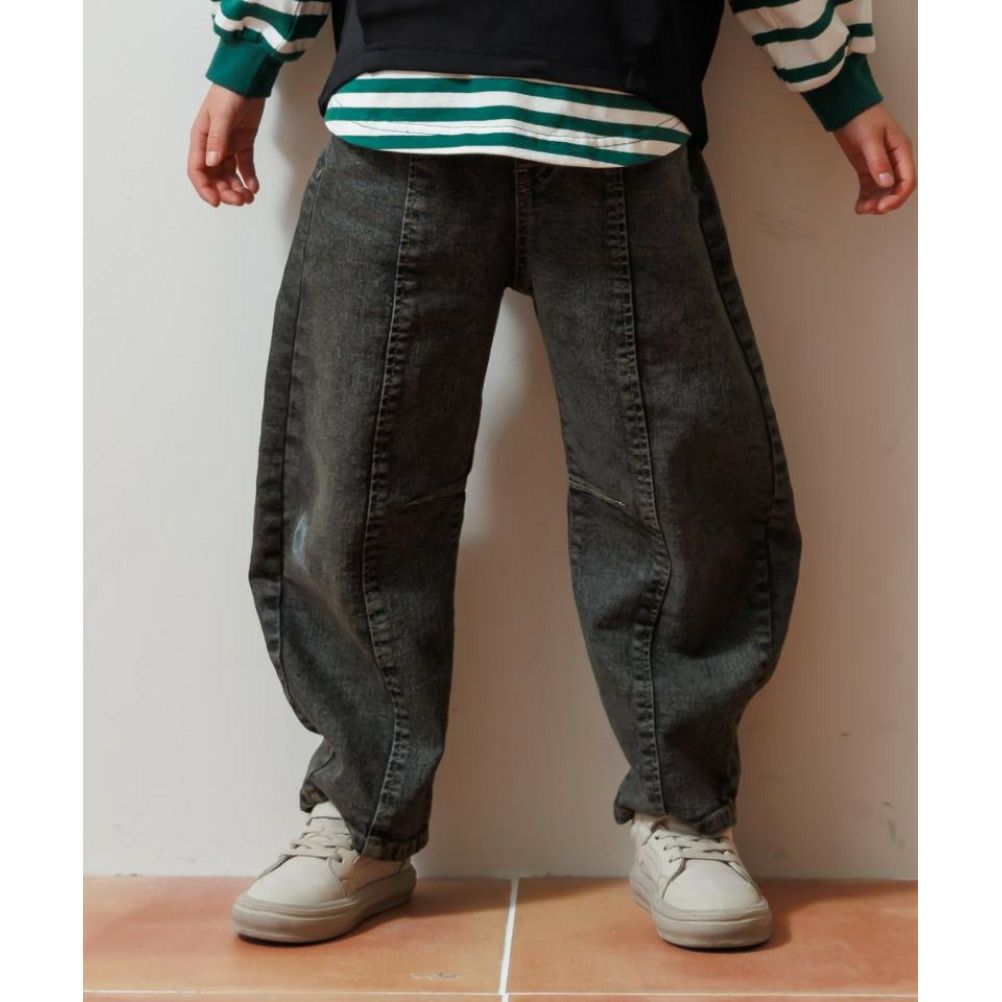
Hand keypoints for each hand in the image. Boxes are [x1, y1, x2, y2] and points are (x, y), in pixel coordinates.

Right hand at [188, 84, 265, 206]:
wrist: (248, 79)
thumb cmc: (229, 92)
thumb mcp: (221, 115)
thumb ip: (217, 139)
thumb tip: (211, 163)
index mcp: (201, 139)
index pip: (197, 169)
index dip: (204, 188)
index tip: (217, 202)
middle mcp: (212, 145)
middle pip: (215, 177)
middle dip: (225, 192)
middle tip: (240, 200)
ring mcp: (228, 146)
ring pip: (229, 175)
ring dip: (237, 188)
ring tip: (249, 197)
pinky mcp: (243, 144)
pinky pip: (244, 166)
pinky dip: (249, 178)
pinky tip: (255, 187)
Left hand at [833, 103, 915, 214]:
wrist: (847, 110)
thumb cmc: (862, 118)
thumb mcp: (870, 139)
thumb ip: (878, 161)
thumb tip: (887, 183)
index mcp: (902, 151)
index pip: (908, 180)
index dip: (898, 197)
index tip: (883, 206)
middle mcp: (895, 160)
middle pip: (897, 189)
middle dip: (886, 202)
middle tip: (871, 209)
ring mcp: (882, 165)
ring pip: (884, 192)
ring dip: (875, 203)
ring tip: (862, 208)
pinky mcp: (869, 169)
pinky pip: (871, 188)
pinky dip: (866, 199)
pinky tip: (859, 206)